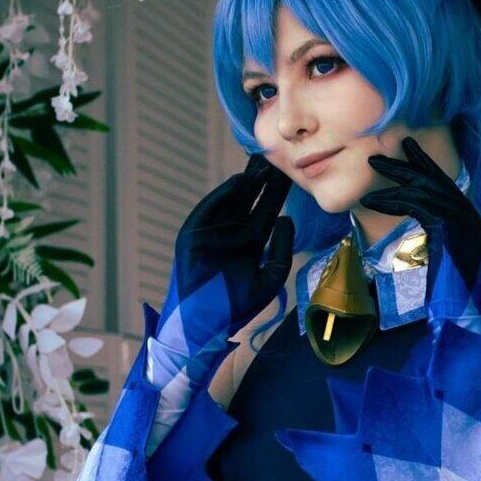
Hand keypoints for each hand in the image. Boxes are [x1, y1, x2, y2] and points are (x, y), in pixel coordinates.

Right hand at [166, 152, 296, 332]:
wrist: (206, 322)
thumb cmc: (236, 306)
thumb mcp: (269, 277)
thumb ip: (280, 249)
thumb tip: (287, 219)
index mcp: (249, 243)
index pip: (264, 211)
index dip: (274, 194)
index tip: (287, 174)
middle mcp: (231, 233)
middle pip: (247, 201)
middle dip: (260, 182)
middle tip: (274, 158)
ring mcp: (212, 232)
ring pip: (229, 201)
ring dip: (243, 183)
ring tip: (259, 164)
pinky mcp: (193, 234)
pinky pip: (209, 210)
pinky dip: (222, 196)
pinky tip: (238, 183)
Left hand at [362, 136, 480, 312]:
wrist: (464, 304)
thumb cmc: (453, 287)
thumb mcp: (448, 254)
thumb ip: (440, 233)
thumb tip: (425, 222)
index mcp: (469, 217)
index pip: (445, 182)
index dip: (424, 162)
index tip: (407, 145)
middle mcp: (468, 214)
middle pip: (432, 179)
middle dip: (404, 164)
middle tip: (375, 157)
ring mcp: (460, 219)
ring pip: (421, 189)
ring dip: (391, 183)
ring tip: (368, 176)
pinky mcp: (446, 226)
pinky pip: (415, 205)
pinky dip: (391, 200)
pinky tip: (372, 201)